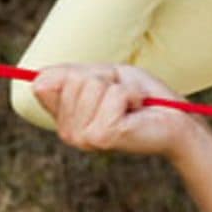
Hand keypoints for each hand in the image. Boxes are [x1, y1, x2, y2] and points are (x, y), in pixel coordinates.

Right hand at [31, 63, 200, 159]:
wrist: (175, 120)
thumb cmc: (143, 97)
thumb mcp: (103, 77)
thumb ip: (69, 76)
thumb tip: (37, 79)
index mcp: (63, 119)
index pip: (45, 81)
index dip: (77, 73)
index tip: (102, 85)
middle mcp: (67, 132)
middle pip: (72, 79)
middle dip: (104, 78)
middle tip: (122, 96)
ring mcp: (82, 138)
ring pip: (92, 85)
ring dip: (119, 87)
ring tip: (131, 104)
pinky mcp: (101, 137)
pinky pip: (112, 95)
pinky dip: (130, 94)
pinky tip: (136, 110)